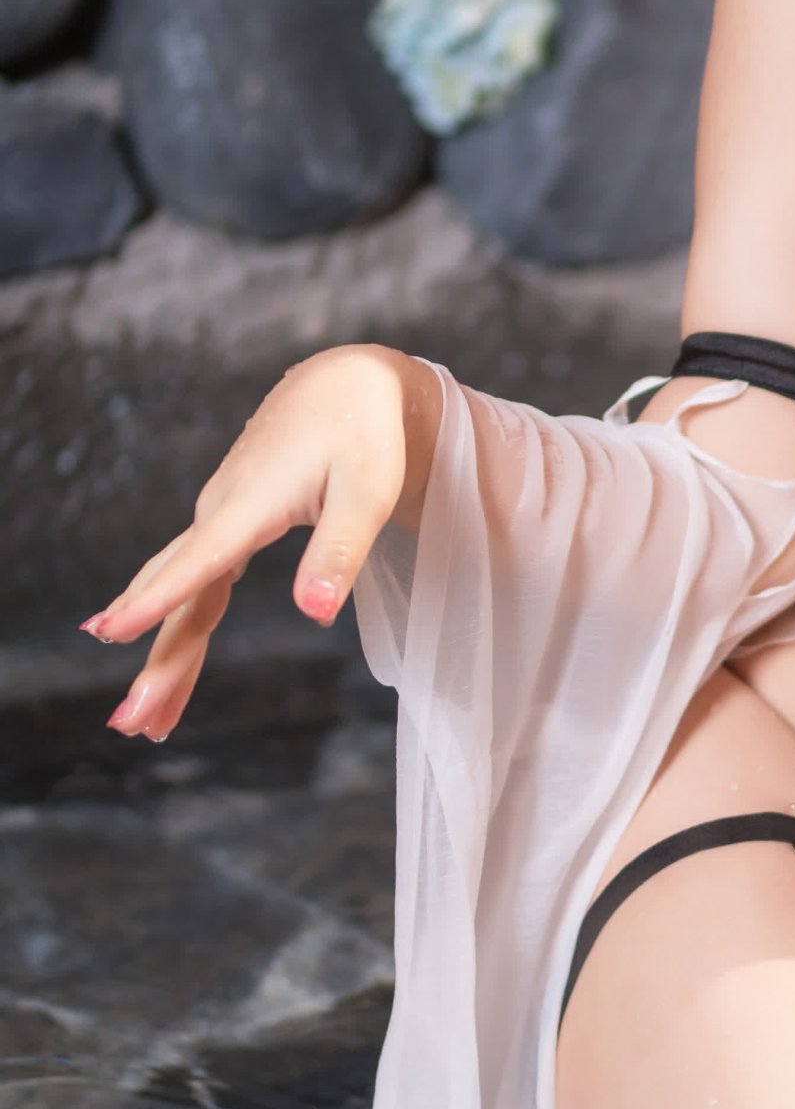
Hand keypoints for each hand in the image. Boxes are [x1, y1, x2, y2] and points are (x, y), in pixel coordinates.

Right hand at [81, 345, 439, 743]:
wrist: (349, 386)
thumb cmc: (366, 435)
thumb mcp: (368, 491)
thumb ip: (338, 551)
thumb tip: (315, 615)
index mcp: (247, 506)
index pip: (195, 563)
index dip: (155, 600)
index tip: (112, 634)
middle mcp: (219, 513)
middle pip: (179, 597)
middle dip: (154, 661)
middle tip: (130, 722)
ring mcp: (219, 519)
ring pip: (183, 597)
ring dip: (162, 656)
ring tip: (143, 719)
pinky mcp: (229, 525)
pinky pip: (196, 585)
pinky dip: (180, 627)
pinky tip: (167, 660)